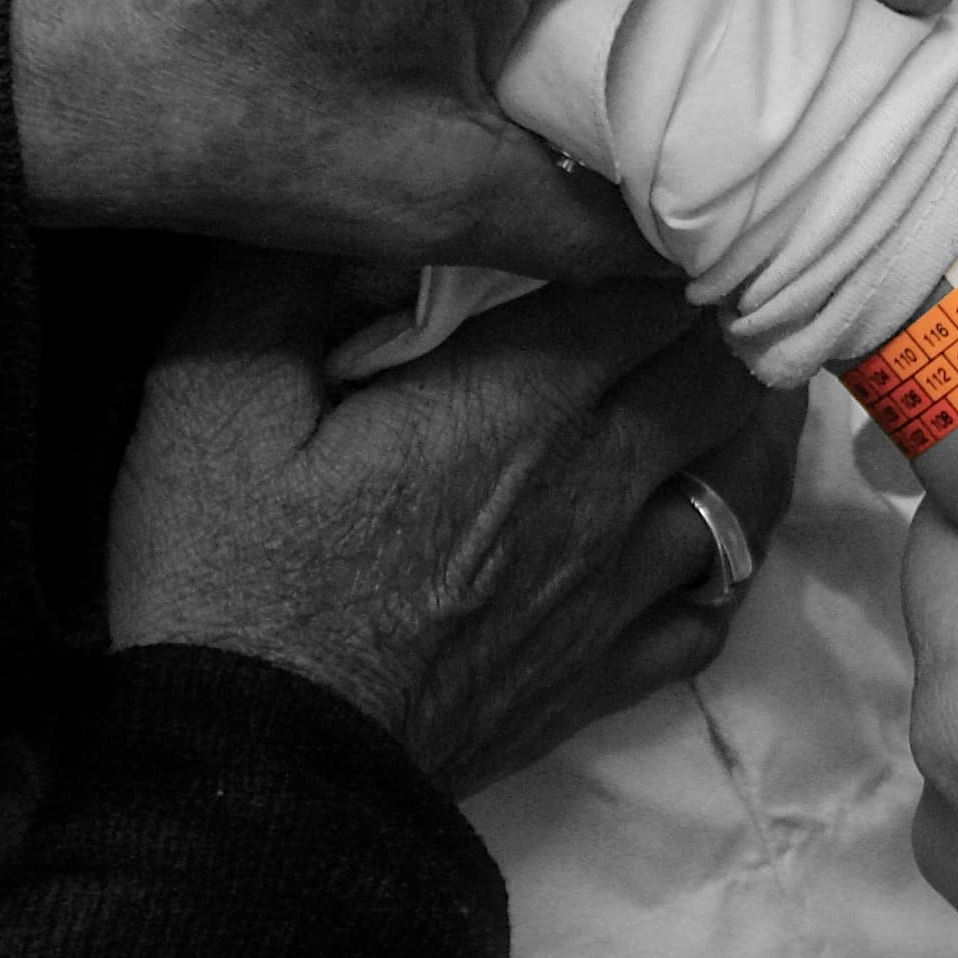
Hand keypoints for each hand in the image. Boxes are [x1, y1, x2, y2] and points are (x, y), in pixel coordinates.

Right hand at [108, 253, 800, 798]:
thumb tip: (377, 185)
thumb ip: (297, 269)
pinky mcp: (604, 677)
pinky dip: (722, 554)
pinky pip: (714, 605)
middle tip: (702, 283)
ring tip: (727, 388)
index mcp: (522, 397)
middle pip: (723, 374)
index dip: (664, 239)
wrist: (257, 771)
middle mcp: (599, 483)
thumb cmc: (229, 570)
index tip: (647, 212)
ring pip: (745, 485)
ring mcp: (616, 589)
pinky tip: (692, 528)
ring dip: (744, 427)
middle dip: (722, 317)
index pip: (655, 286)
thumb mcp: (213, 386)